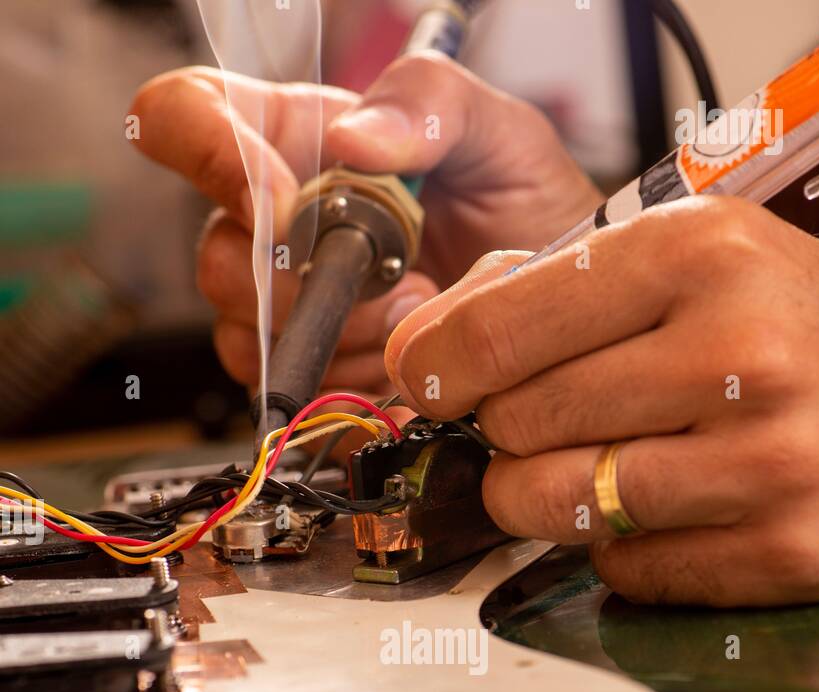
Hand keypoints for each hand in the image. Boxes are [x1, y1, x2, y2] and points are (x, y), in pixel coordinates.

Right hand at [129, 58, 596, 391]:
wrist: (564, 301)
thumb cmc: (526, 204)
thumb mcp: (496, 129)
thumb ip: (430, 105)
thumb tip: (358, 138)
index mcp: (300, 139)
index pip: (190, 116)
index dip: (207, 153)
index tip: (278, 202)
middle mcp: (281, 225)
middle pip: (218, 260)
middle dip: (304, 284)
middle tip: (391, 276)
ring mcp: (295, 305)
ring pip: (250, 338)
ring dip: (340, 338)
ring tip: (417, 314)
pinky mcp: (322, 371)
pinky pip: (295, 394)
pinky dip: (351, 385)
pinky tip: (404, 361)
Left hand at [386, 198, 818, 606]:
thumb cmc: (780, 320)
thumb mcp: (684, 256)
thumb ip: (546, 286)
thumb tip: (421, 348)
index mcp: (702, 252)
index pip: (499, 332)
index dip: (437, 367)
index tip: (430, 380)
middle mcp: (741, 355)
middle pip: (517, 424)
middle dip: (508, 427)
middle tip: (550, 415)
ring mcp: (768, 462)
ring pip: (555, 506)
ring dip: (546, 493)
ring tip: (595, 460)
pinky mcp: (782, 550)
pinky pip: (624, 567)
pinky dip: (622, 544)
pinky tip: (671, 503)